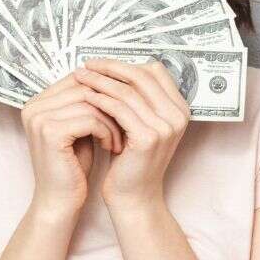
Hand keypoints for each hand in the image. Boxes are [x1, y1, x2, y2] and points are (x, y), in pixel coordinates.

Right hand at [21, 73, 123, 220]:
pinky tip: (112, 147)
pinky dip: (107, 131)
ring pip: (91, 102)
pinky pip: (91, 119)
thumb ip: (88, 103)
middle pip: (85, 87)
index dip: (106, 90)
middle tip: (127, 123)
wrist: (60, 201)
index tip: (125, 107)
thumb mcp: (81, 128)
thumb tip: (115, 77)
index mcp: (38, 102)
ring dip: (113, 120)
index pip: (78, 78)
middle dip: (112, 104)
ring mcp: (39, 118)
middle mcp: (33, 106)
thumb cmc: (73, 166)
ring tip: (120, 138)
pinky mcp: (50, 133)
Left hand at [74, 59, 188, 212]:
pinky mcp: (147, 138)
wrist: (133, 196)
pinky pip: (119, 109)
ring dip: (100, 81)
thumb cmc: (131, 160)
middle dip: (111, 67)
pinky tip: (85, 96)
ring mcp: (165, 127)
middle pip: (142, 76)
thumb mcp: (140, 124)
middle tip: (87, 64)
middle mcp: (177, 116)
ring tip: (80, 77)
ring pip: (128, 91)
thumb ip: (138, 99)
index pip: (155, 71)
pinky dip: (100, 99)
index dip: (126, 63)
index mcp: (179, 109)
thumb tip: (116, 67)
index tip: (102, 63)